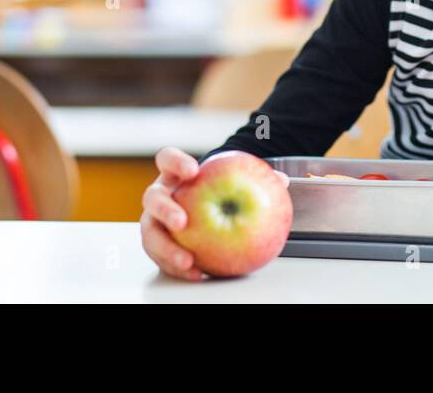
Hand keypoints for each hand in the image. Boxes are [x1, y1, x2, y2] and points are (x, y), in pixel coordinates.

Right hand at [139, 146, 289, 281]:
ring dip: (166, 248)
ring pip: (150, 233)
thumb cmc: (219, 194)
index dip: (175, 162)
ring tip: (187, 260)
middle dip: (165, 209)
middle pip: (153, 198)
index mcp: (175, 175)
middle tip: (182, 222)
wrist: (209, 214)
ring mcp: (157, 222)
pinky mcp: (160, 246)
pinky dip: (178, 267)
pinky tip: (197, 273)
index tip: (193, 171)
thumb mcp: (235, 184)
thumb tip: (282, 180)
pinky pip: (163, 258)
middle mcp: (161, 196)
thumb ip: (254, 180)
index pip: (167, 159)